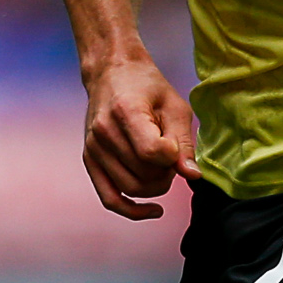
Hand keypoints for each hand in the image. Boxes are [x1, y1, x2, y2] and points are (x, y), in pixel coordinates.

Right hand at [81, 58, 198, 219]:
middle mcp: (104, 132)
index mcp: (126, 111)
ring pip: (131, 189)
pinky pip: (110, 198)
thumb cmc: (147, 86)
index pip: (152, 153)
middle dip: (166, 174)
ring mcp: (93, 148)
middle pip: (143, 175)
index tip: (175, 145)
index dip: (172, 156)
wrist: (111, 72)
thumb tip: (193, 176)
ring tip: (161, 168)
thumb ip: (184, 142)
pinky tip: (152, 210)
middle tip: (173, 158)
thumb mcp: (175, 106)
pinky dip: (131, 210)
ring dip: (155, 187)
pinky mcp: (90, 160)